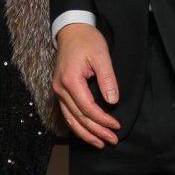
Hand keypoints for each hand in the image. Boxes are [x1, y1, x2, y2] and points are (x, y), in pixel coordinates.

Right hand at [53, 23, 120, 147]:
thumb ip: (107, 79)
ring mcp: (58, 91)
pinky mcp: (60, 91)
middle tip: (112, 140)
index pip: (87, 108)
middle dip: (96, 131)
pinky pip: (67, 114)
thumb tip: (113, 101)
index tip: (116, 125)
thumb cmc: (86, 41)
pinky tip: (87, 133)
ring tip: (100, 143)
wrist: (71, 31)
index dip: (102, 120)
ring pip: (70, 119)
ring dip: (85, 134)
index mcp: (70, 80)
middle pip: (78, 117)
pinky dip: (77, 126)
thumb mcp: (101, 55)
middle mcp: (60, 89)